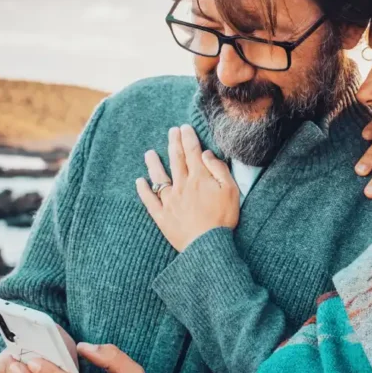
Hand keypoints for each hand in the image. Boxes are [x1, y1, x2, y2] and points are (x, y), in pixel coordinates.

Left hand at [137, 124, 239, 251]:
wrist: (208, 244)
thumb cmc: (223, 218)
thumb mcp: (231, 191)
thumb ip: (219, 169)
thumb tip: (206, 154)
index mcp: (199, 178)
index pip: (192, 152)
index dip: (188, 138)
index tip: (185, 128)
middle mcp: (182, 185)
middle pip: (176, 160)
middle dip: (174, 143)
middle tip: (172, 131)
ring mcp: (169, 200)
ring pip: (159, 177)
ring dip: (154, 164)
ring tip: (149, 153)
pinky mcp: (162, 216)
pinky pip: (150, 200)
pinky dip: (144, 190)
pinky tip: (140, 182)